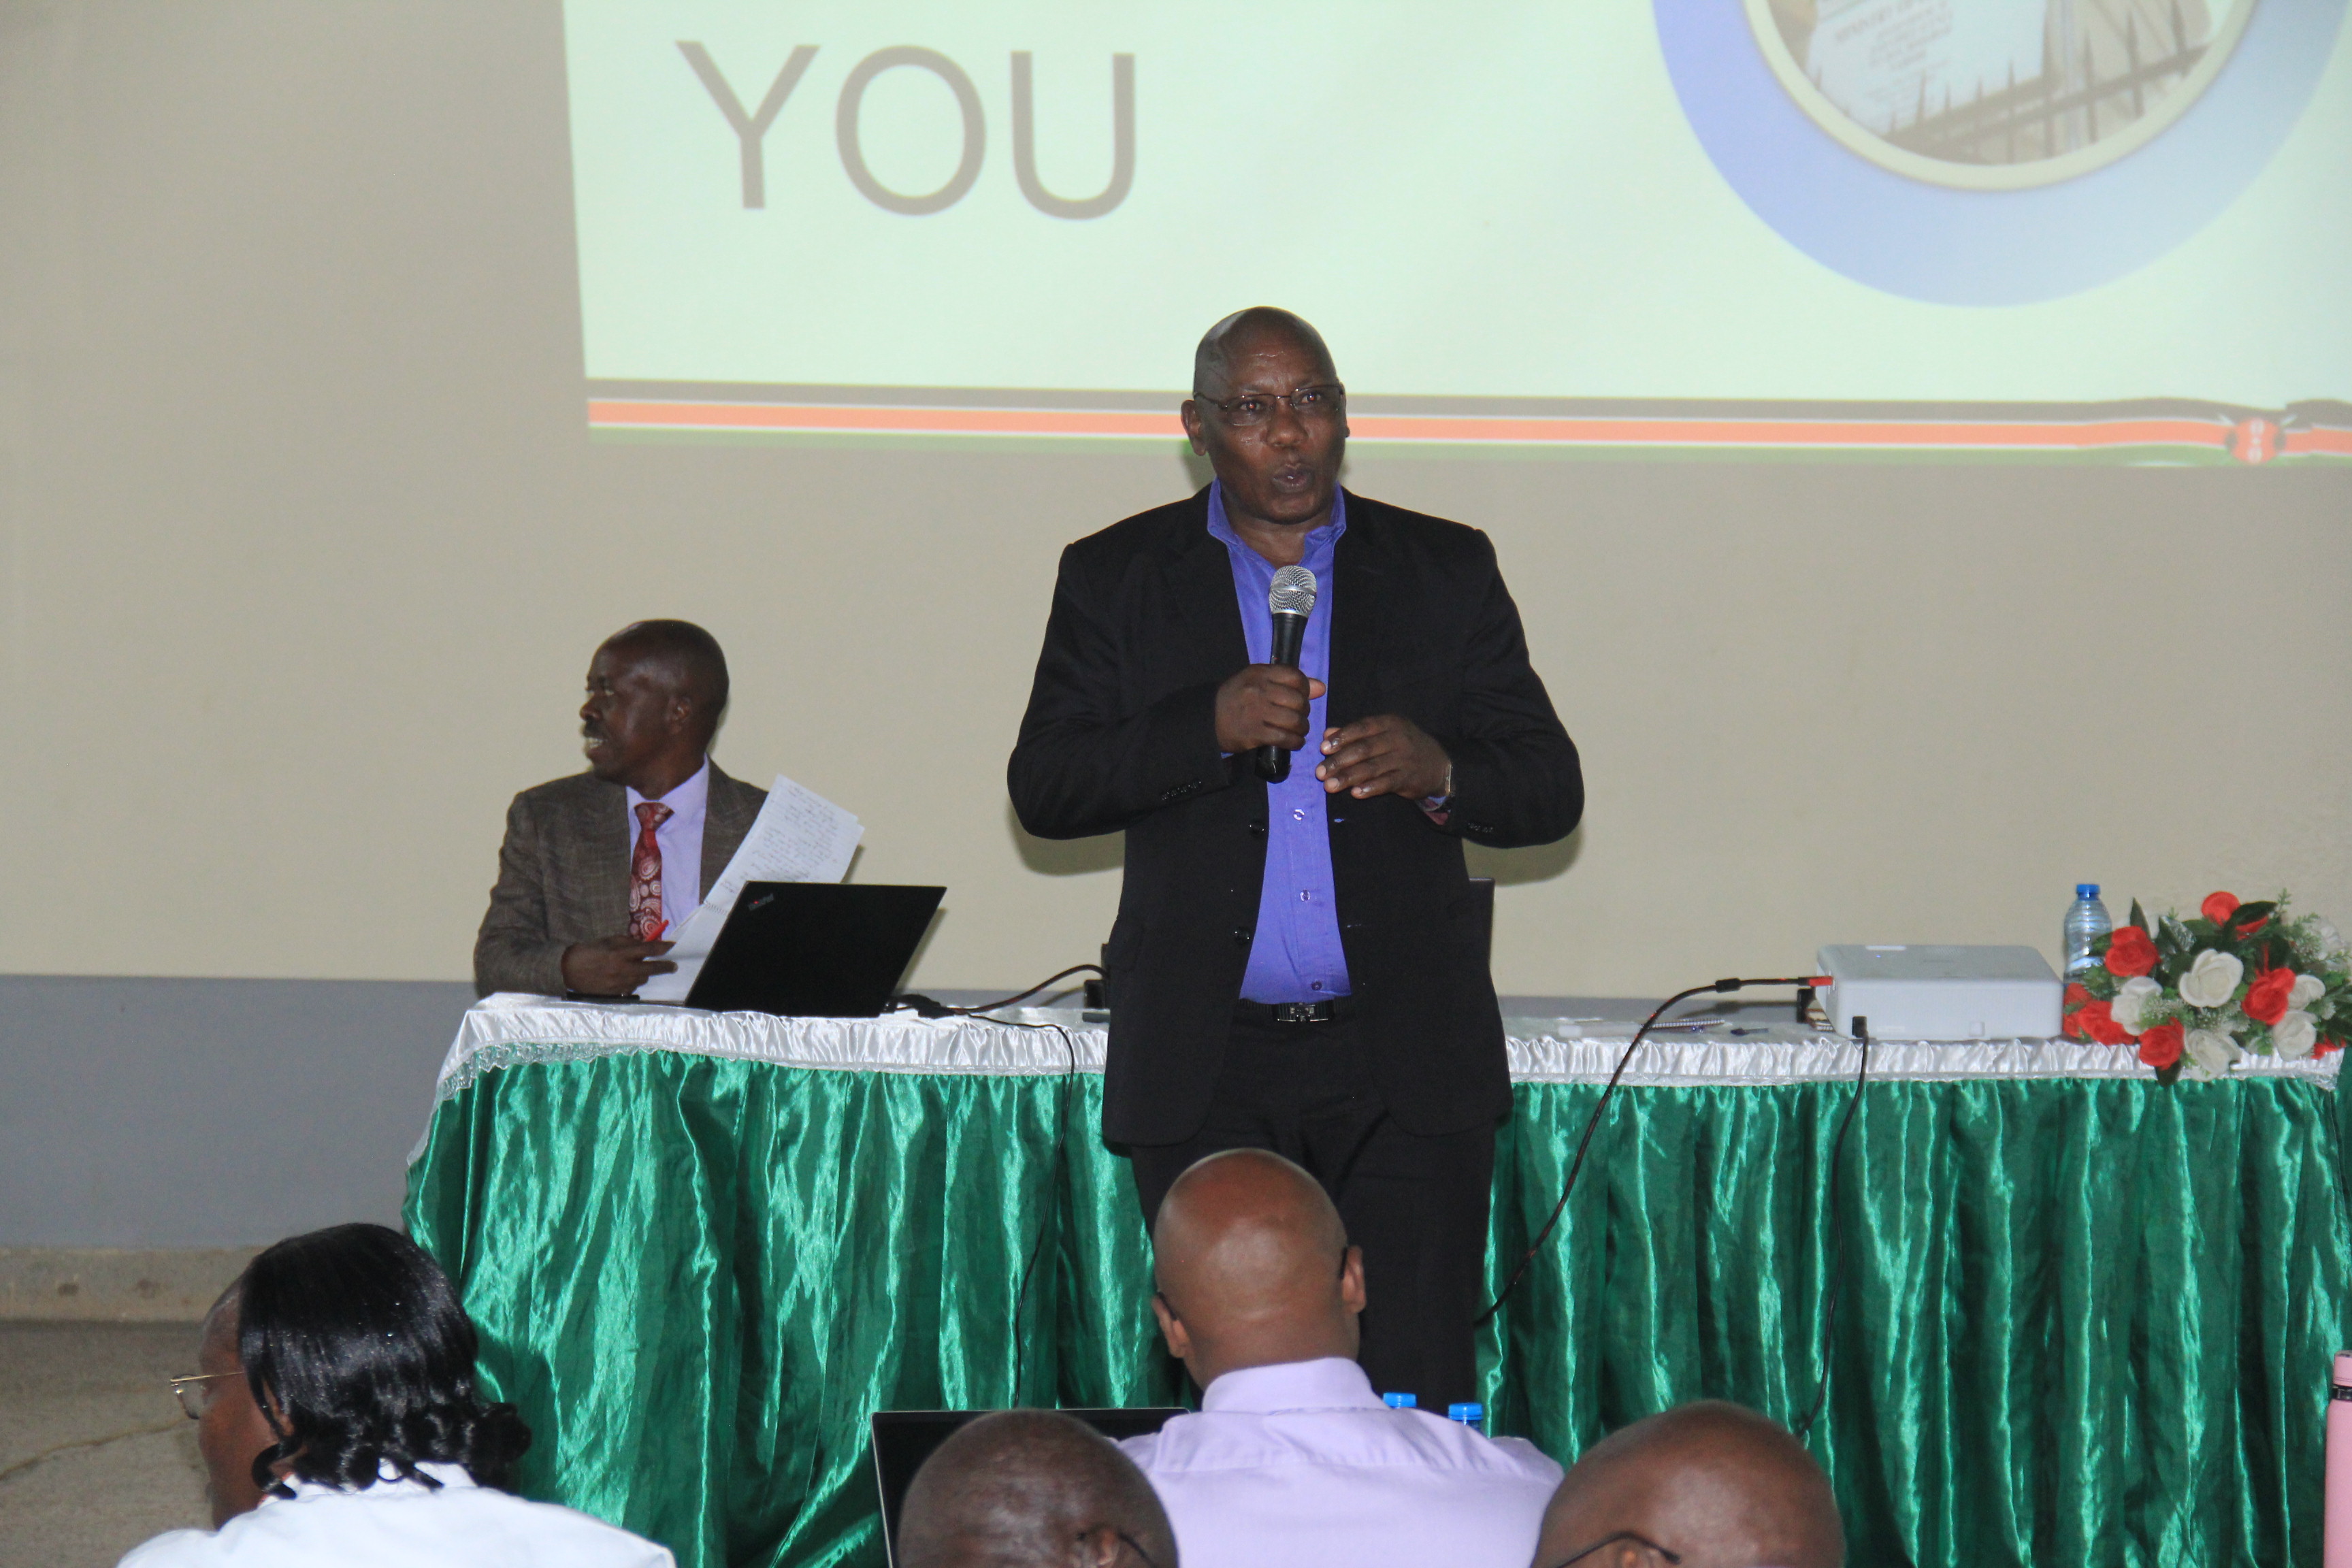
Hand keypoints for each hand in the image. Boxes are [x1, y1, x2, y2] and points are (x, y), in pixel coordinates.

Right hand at [561, 935, 675, 996]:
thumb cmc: (590, 951)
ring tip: (642, 970)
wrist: (570, 969)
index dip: (662, 948)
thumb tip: (644, 945)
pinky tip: (629, 978)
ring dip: (645, 974)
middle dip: (665, 967)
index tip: (672, 947)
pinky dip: (633, 983)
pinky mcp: (615, 992)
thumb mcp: (609, 941)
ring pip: (642, 980)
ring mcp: (619, 983)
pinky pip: (631, 988)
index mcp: (621, 953)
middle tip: (674, 966)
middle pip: (651, 969)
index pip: (648, 950)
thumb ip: (628, 942)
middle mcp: (623, 969)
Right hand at [1215, 665, 1326, 753]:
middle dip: (1304, 712)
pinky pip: (1285, 738)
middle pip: (1298, 701)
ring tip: (1297, 731)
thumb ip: (1288, 682)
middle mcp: (1259, 690)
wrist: (1208, 719)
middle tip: (1298, 717)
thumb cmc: (1235, 698)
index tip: (1300, 697)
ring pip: (1294, 720)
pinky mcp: (1255, 733)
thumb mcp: (1257, 681)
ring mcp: (1257, 712)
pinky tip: (1293, 742)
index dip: (1305, 689)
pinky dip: (1295, 742)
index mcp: (1260, 673)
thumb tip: (1321, 688)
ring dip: (1301, 728)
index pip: (1295, 677)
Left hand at [1316, 715, 1450, 800]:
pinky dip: (1370, 788)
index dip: (1342, 737)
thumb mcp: (1383, 733)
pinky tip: (1355, 793)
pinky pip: (1386, 783)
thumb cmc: (1402, 746)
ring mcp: (1404, 759)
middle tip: (1320, 772)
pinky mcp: (1408, 778)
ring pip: (1371, 768)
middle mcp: (1397, 738)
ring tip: (1330, 786)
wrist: (1439, 764)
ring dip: (1348, 778)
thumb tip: (1327, 734)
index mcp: (1389, 723)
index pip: (1362, 728)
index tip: (1323, 748)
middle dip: (1339, 761)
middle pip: (1363, 749)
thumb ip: (1355, 734)